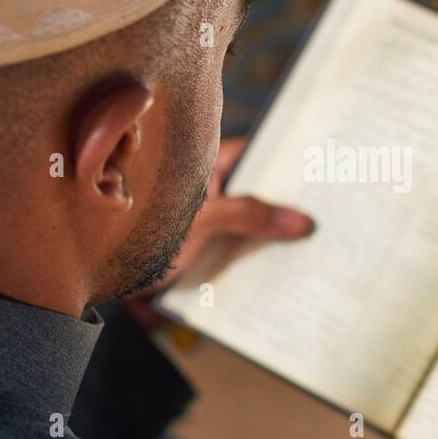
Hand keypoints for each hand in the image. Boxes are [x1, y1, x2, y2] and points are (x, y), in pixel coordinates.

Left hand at [122, 137, 312, 325]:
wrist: (106, 286)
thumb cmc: (139, 240)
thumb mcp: (201, 224)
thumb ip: (247, 216)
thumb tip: (301, 220)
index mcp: (205, 166)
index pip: (255, 153)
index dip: (288, 159)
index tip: (324, 167)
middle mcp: (211, 188)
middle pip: (260, 188)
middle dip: (291, 199)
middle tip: (332, 207)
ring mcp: (213, 218)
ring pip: (256, 218)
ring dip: (280, 230)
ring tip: (322, 239)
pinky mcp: (212, 247)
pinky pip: (246, 244)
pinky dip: (265, 252)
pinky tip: (293, 264)